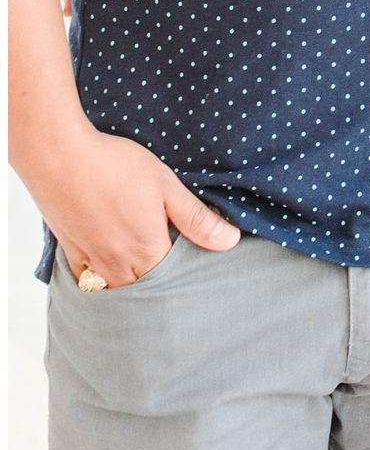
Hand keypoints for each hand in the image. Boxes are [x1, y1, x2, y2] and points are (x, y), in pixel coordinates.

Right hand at [37, 125, 239, 290]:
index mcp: (147, 251)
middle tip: (173, 277)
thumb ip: (196, 218)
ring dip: (132, 289)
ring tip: (144, 273)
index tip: (196, 269)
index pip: (174, 281)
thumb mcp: (166, 185)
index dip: (187, 276)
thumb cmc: (115, 166)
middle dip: (161, 289)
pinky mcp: (71, 255)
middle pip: (145, 292)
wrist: (60, 158)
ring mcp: (91, 264)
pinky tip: (110, 271)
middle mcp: (118, 267)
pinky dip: (102, 283)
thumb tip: (230, 241)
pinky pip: (89, 284)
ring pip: (117, 292)